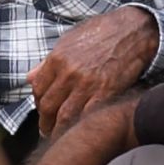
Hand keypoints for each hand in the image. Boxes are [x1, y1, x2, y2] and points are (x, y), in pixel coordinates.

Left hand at [28, 7, 157, 136]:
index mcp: (58, 58)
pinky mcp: (107, 93)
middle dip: (45, 121)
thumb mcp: (70, 39)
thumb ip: (48, 61)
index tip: (42, 109)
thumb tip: (30, 77)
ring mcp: (88, 84)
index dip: (37, 102)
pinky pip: (87, 116)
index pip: (38, 88)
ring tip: (59, 134)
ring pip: (65, 116)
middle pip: (48, 105)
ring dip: (59, 129)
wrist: (134, 30)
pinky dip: (80, 126)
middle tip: (46, 129)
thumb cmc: (102, 31)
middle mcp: (69, 73)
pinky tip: (80, 130)